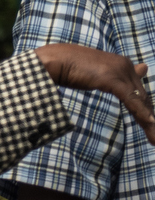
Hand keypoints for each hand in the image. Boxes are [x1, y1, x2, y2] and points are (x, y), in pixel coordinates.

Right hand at [34, 44, 154, 144]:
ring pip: (140, 100)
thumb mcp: (94, 74)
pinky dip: (141, 112)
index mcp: (122, 65)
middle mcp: (126, 66)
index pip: (139, 91)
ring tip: (154, 138)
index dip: (145, 109)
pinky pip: (131, 99)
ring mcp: (120, 71)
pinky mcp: (113, 79)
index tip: (149, 124)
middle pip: (143, 97)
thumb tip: (126, 76)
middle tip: (154, 136)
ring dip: (149, 122)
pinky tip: (150, 123)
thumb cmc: (67, 67)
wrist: (54, 60)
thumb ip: (110, 79)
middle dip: (149, 118)